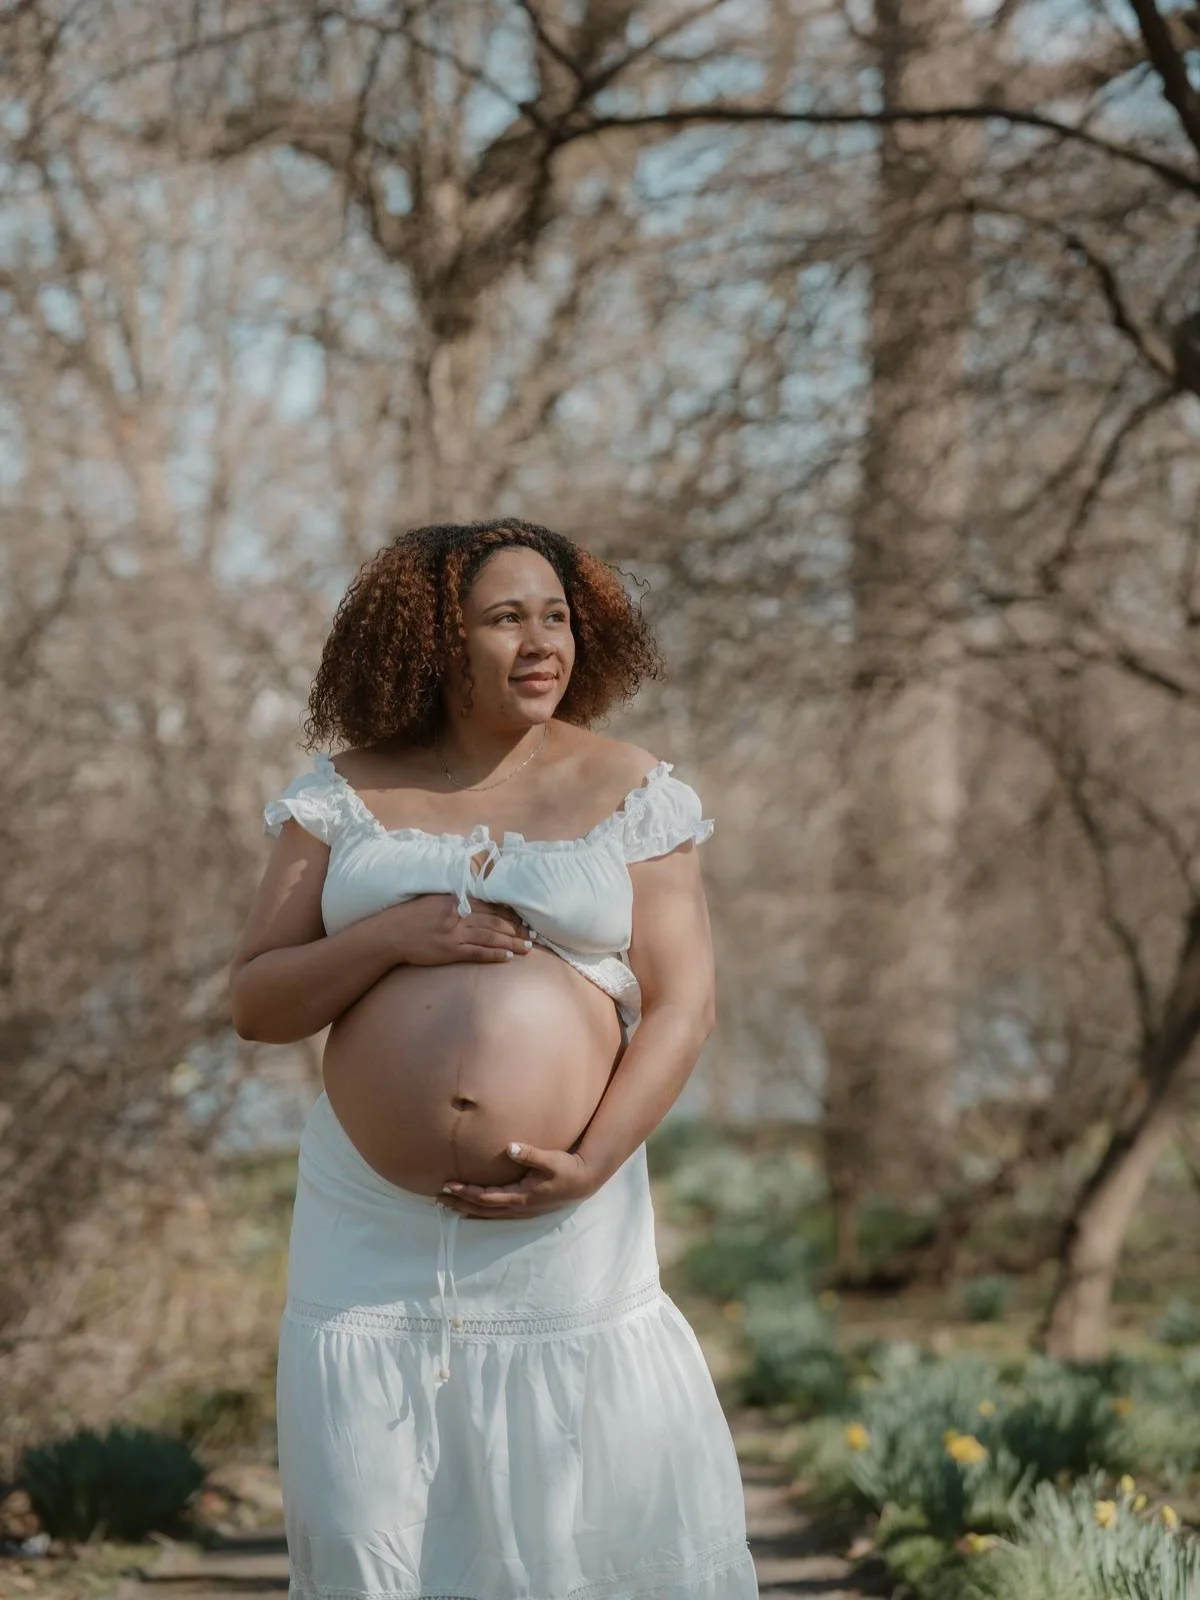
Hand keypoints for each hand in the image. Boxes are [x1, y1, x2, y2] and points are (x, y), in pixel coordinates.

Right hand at [387, 894, 532, 965]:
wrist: (391, 934)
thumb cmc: (412, 915)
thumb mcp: (435, 899)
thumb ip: (457, 898)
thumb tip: (478, 898)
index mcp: (456, 900)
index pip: (491, 906)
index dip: (510, 913)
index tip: (524, 919)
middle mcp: (458, 915)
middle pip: (496, 921)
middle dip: (516, 929)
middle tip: (532, 934)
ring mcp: (454, 934)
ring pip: (490, 937)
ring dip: (511, 943)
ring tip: (527, 947)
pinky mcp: (450, 951)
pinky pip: (477, 953)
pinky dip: (494, 955)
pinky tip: (507, 957)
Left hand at [438, 1142, 601, 1217]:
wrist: (584, 1182)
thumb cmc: (567, 1169)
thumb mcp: (551, 1160)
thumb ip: (531, 1154)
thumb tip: (511, 1147)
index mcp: (521, 1196)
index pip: (487, 1197)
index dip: (467, 1192)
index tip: (449, 1185)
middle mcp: (518, 1207)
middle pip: (482, 1209)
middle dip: (459, 1203)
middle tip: (438, 1198)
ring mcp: (521, 1210)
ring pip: (487, 1213)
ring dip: (466, 1209)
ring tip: (447, 1205)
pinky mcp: (524, 1208)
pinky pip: (495, 1212)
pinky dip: (479, 1211)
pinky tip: (471, 1208)